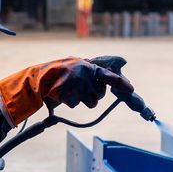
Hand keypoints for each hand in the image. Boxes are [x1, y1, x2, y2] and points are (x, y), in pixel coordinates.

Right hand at [0, 56, 131, 124]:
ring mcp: (79, 88)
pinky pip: (77, 105)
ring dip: (84, 100)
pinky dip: (71, 102)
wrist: (41, 78)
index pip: (110, 76)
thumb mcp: (79, 66)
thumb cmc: (62, 72)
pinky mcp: (71, 98)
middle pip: (100, 95)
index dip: (121, 83)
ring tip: (73, 91)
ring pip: (92, 103)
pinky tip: (64, 94)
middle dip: (94, 94)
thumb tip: (116, 68)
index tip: (130, 89)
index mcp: (90, 68)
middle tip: (82, 89)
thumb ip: (95, 71)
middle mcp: (87, 77)